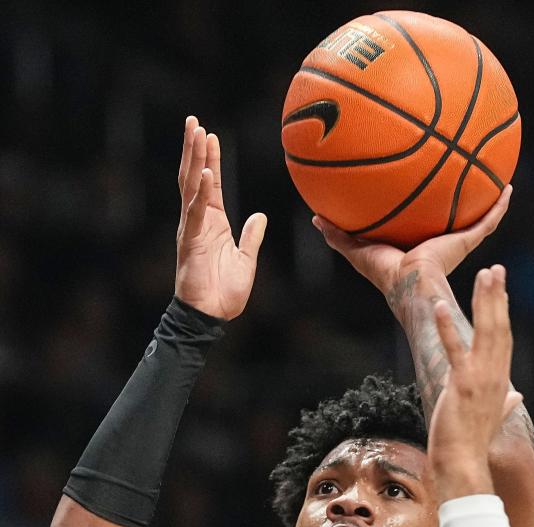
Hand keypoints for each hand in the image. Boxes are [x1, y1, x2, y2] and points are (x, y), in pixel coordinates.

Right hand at [175, 115, 267, 318]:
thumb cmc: (225, 292)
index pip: (210, 183)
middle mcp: (199, 221)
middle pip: (194, 176)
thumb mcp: (247, 260)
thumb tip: (260, 217)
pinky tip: (205, 173)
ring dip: (194, 160)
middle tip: (194, 121)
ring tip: (196, 134)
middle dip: (194, 148)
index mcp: (213, 223)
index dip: (209, 158)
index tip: (210, 134)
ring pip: (191, 187)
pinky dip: (200, 192)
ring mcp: (192, 229)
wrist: (212, 315)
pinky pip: (195, 213)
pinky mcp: (191, 242)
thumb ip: (252, 237)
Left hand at [312, 186, 511, 309]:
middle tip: (465, 172)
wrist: (409, 282)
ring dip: (488, 200)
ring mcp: (456, 242)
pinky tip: (508, 187)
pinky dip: (500, 206)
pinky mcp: (466, 242)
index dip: (425, 206)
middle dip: (460, 197)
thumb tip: (316, 217)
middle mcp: (439, 242)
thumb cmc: (384, 272)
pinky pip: (488, 221)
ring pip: (476, 217)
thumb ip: (338, 233)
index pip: (422, 221)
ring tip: (498, 178)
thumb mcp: (356, 247)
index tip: (427, 185)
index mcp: (416, 245)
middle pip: (452, 216)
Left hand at [428, 264, 520, 498]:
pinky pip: (454, 351)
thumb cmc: (472, 446)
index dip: (502, 312)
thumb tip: (517, 398)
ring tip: (484, 274)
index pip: (503, 340)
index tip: (500, 289)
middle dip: (497, 297)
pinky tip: (439, 306)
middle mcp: (494, 376)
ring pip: (486, 332)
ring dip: (485, 301)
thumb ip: (506, 404)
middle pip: (499, 328)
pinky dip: (448, 328)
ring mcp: (479, 380)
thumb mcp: (491, 419)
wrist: (464, 466)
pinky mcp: (461, 386)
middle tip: (496, 269)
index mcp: (499, 382)